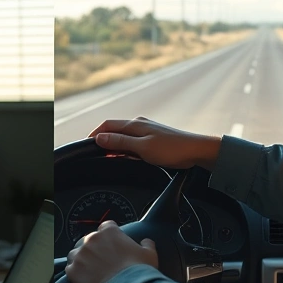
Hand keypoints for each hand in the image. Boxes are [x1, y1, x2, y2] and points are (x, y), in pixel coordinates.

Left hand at [65, 220, 158, 282]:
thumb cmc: (139, 271)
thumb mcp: (149, 254)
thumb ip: (147, 244)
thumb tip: (146, 242)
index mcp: (109, 232)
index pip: (106, 227)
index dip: (110, 236)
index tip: (113, 244)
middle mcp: (91, 239)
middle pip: (89, 240)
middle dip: (94, 248)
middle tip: (103, 261)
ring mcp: (80, 255)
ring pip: (76, 253)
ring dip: (82, 259)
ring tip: (90, 270)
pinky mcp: (73, 270)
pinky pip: (70, 269)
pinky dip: (75, 273)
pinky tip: (84, 280)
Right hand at [88, 116, 221, 170]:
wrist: (197, 151)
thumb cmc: (172, 149)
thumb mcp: (142, 147)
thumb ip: (120, 142)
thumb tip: (99, 138)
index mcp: (134, 124)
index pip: (106, 125)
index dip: (94, 135)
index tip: (85, 146)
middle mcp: (139, 124)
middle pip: (113, 130)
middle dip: (103, 141)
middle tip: (95, 156)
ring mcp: (146, 131)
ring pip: (123, 137)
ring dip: (114, 147)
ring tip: (109, 159)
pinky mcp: (153, 140)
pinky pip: (132, 143)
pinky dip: (125, 150)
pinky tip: (127, 159)